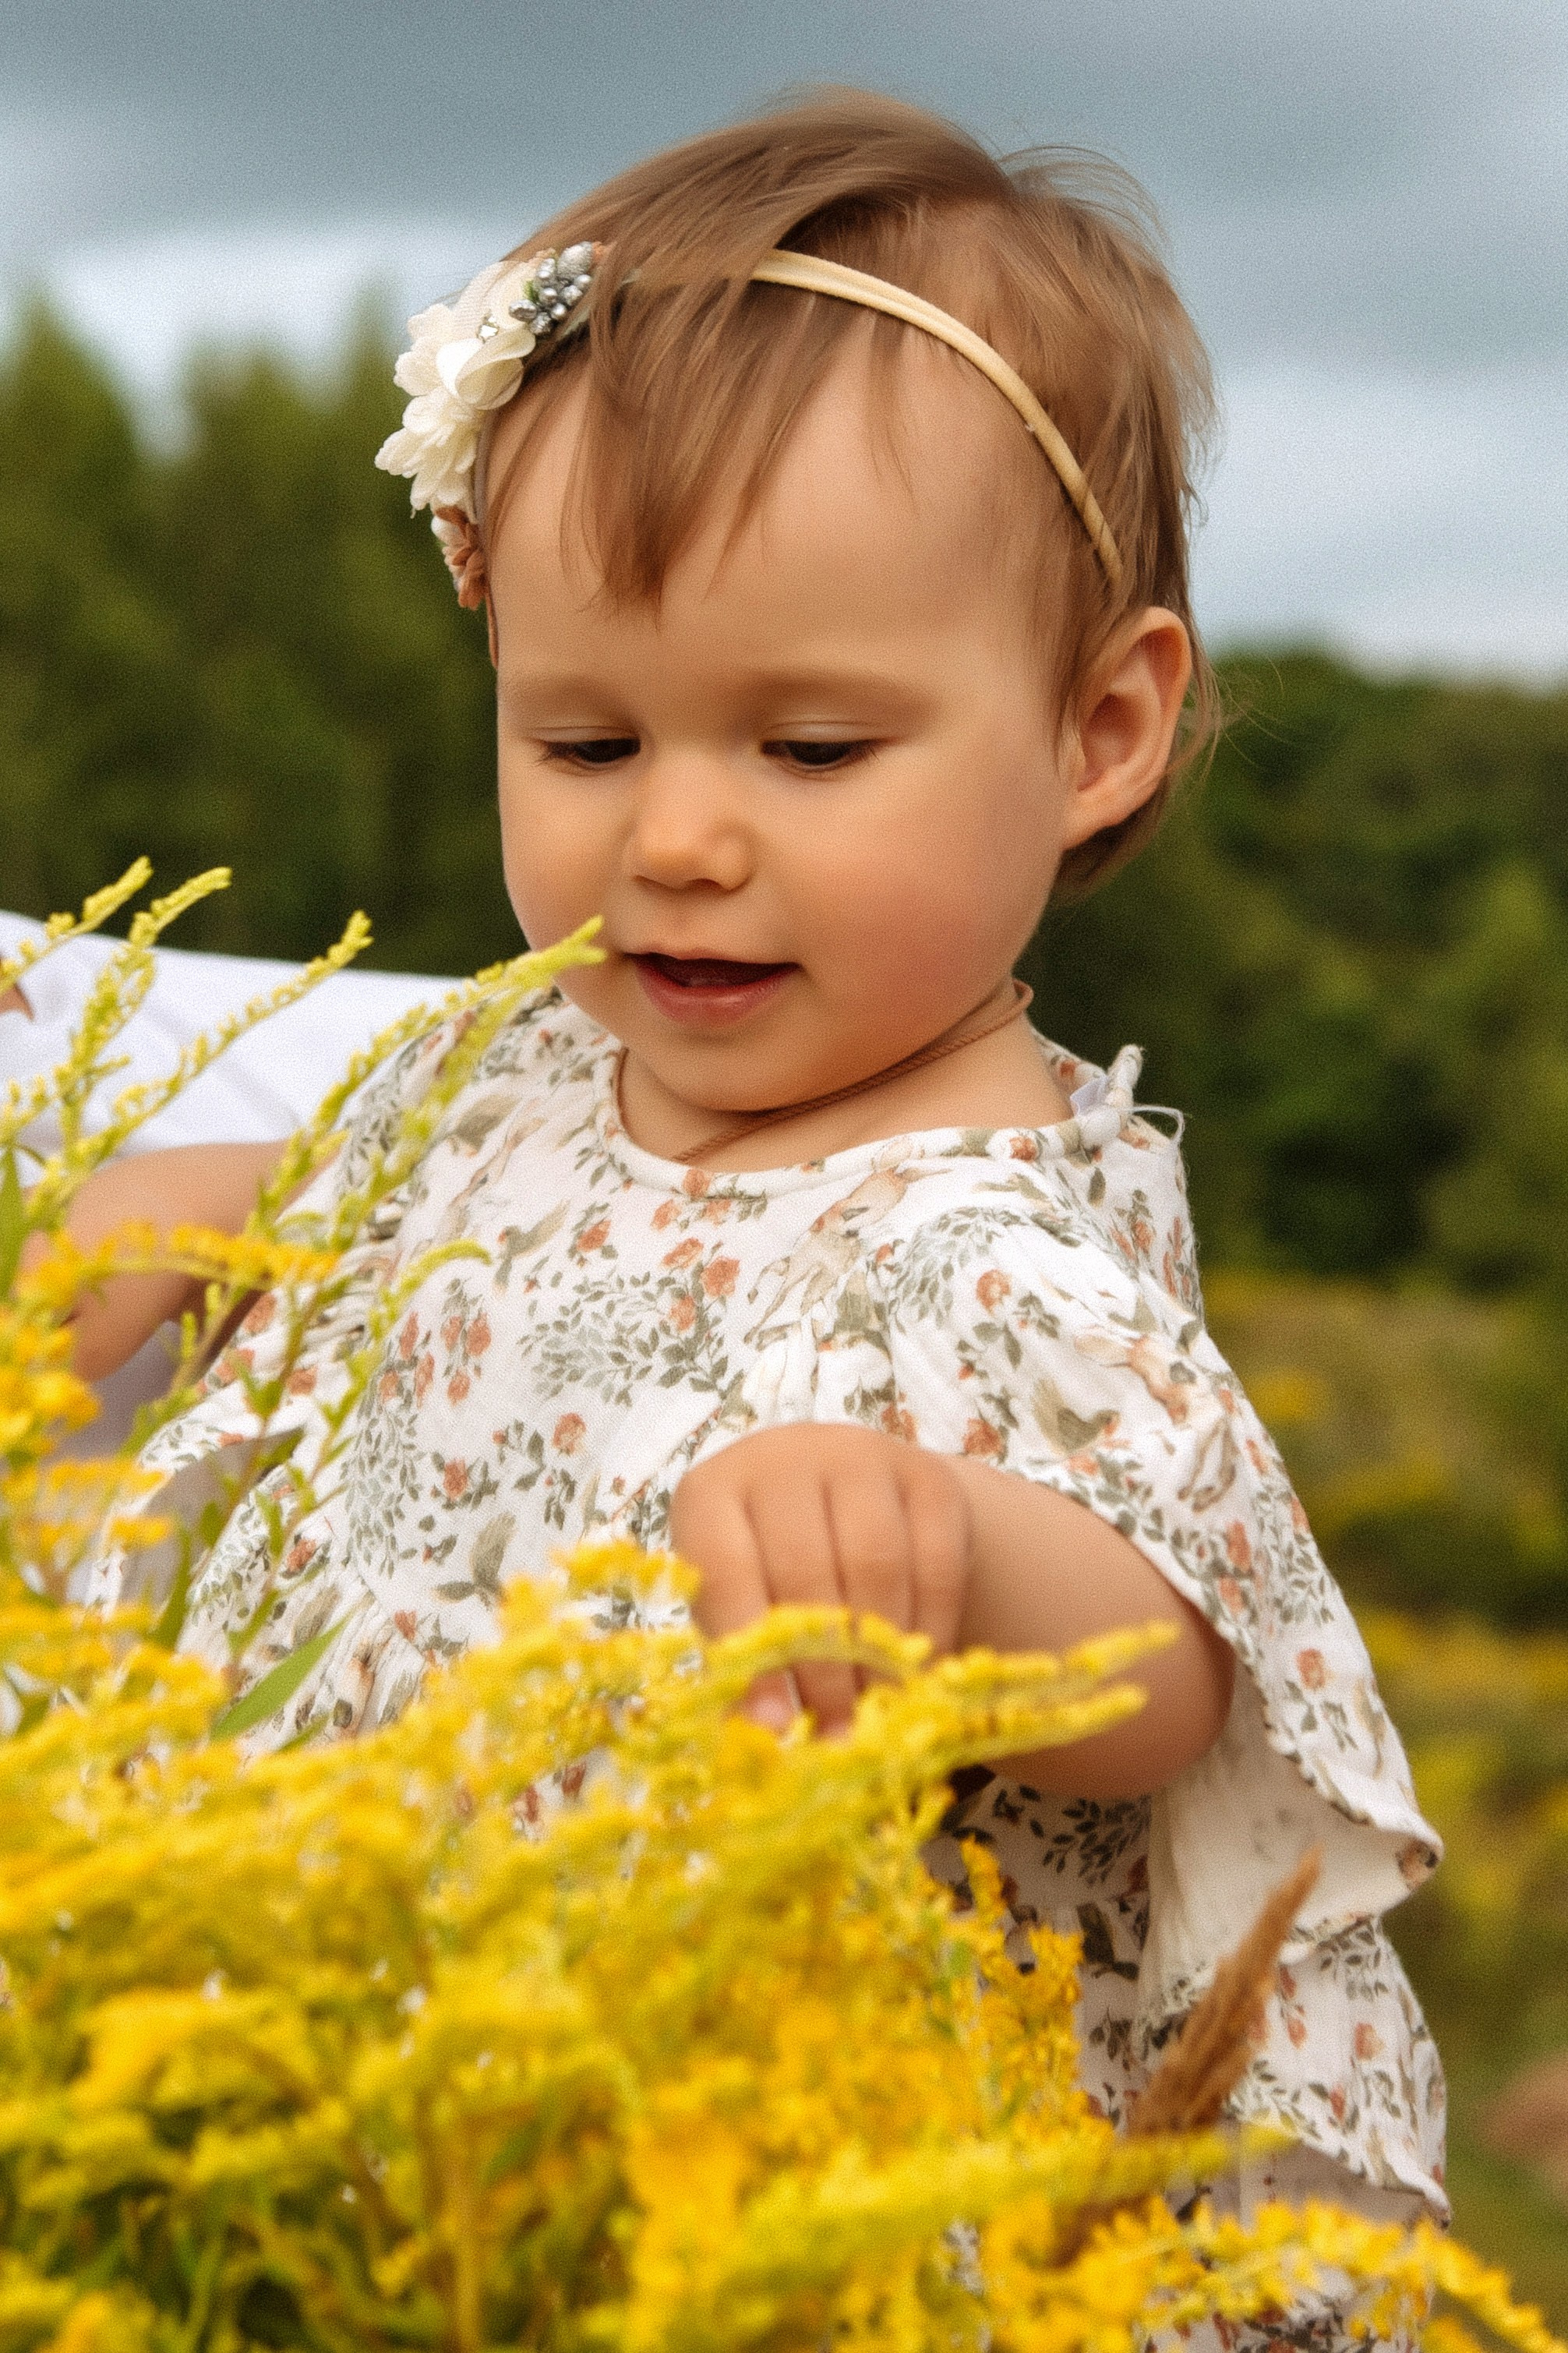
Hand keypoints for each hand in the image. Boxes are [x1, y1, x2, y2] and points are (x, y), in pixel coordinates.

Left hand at [669, 1421, 971, 1735]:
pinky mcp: (928, 1476)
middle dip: (824, 1666)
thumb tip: (760, 1741)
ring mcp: (861, 1457)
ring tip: (878, 1712)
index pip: (725, 1567)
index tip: (774, 1728)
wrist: (845, 1501)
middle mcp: (783, 1459)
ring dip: (879, 1650)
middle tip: (837, 1735)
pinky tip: (918, 1673)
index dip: (750, 1650)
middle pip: (805, 1566)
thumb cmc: (767, 1570)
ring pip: (875, 1561)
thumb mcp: (737, 1609)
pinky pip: (936, 1560)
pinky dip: (930, 1628)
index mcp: (712, 1492)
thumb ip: (742, 1667)